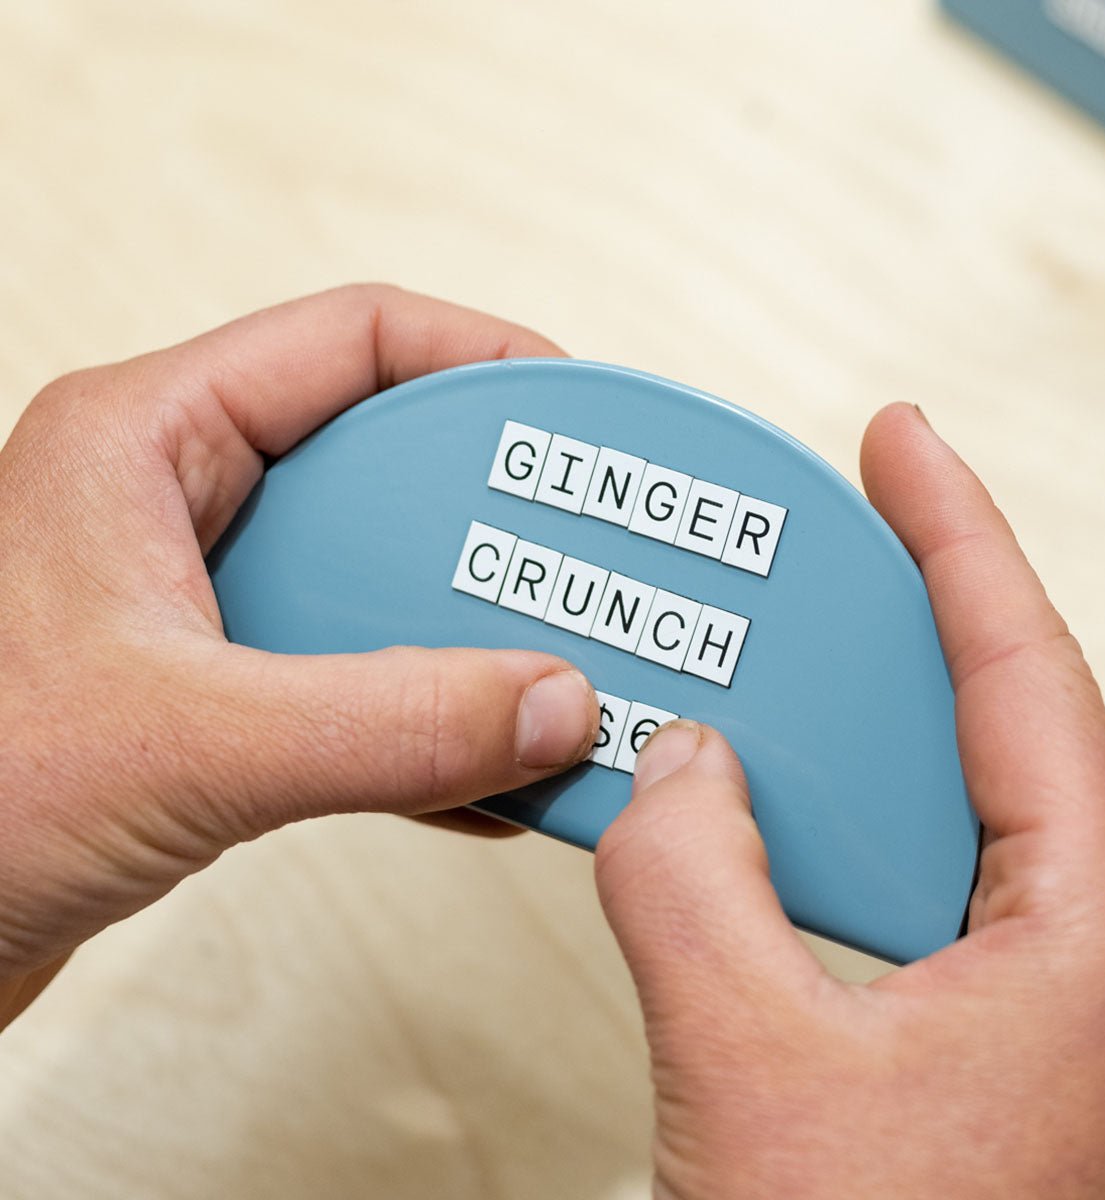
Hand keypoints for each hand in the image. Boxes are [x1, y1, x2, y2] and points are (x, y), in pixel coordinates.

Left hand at [0, 284, 597, 1028]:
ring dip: (473, 630)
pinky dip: (433, 722)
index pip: (353, 340)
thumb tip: (546, 703)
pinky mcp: (224, 700)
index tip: (575, 411)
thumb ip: (382, 724)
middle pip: (387, 466)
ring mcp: (207, 608)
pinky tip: (491, 767)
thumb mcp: (187, 746)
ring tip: (558, 662)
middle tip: (587, 553)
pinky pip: (362, 683)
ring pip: (382, 584)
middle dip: (496, 516)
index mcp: (147, 441)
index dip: (481, 361)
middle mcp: (182, 508)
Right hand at [596, 405, 1104, 1198]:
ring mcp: (1044, 984)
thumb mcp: (747, 1063)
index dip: (955, 533)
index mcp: (1102, 937)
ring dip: (841, 732)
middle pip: (984, 719)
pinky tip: (757, 802)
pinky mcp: (981, 1017)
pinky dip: (823, 818)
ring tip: (766, 661)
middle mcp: (1099, 946)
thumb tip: (677, 763)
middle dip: (892, 616)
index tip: (904, 439)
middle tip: (823, 526)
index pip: (1022, 672)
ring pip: (935, 797)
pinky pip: (899, 866)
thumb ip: (692, 877)